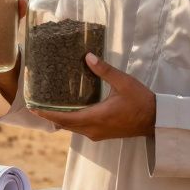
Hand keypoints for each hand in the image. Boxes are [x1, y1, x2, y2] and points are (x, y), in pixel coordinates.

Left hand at [31, 53, 156, 141]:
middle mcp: (93, 129)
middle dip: (50, 116)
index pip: (64, 119)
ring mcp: (98, 134)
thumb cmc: (140, 101)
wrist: (156, 120)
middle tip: (36, 105)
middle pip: (65, 125)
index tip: (33, 109)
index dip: (47, 114)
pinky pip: (81, 129)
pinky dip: (72, 121)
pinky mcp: (103, 134)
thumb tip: (88, 56)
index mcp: (95, 118)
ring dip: (61, 119)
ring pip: (73, 128)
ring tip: (48, 106)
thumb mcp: (122, 82)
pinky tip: (70, 110)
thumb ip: (104, 70)